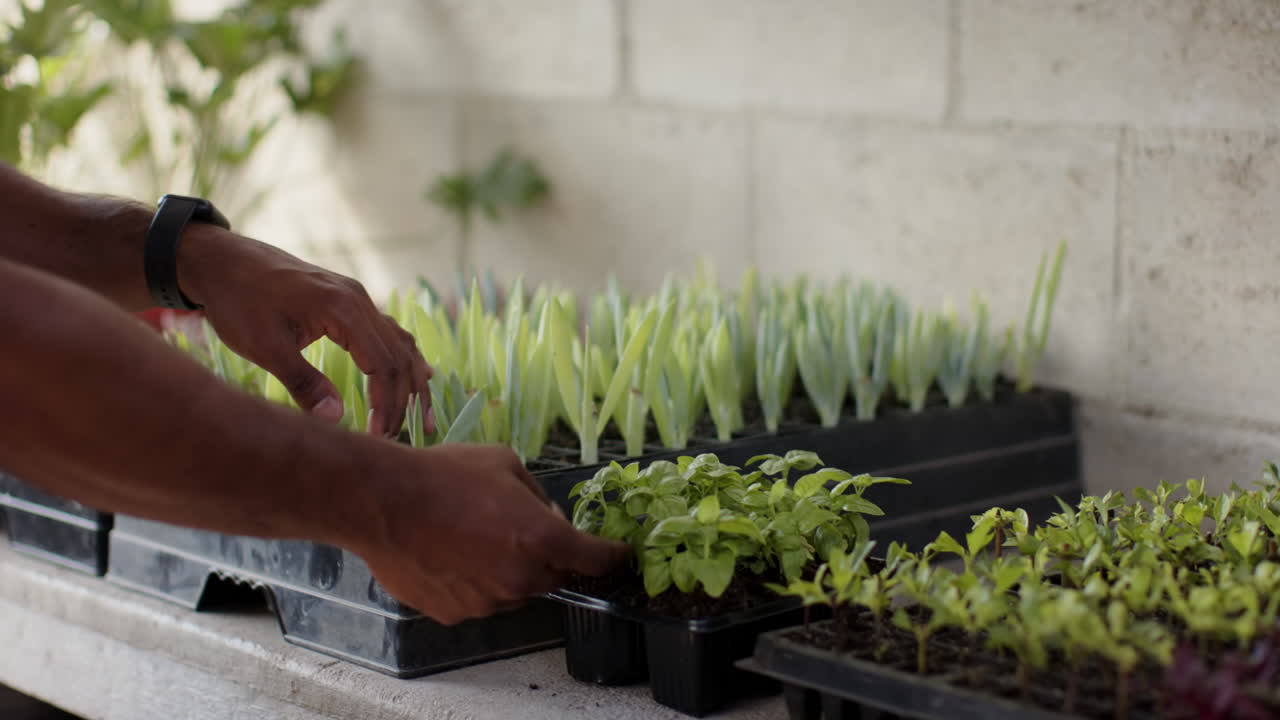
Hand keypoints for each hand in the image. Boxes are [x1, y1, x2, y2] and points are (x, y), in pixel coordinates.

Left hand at [177, 226, 431, 435]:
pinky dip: (404, 360)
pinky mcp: (349, 301)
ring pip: (400, 344)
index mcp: (343, 309)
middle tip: (392, 438)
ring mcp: (357, 298)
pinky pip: (388, 332)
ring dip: (411, 382)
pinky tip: (418, 378)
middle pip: (399, 357)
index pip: (383, 365)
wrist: (222, 260)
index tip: (379, 437)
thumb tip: (337, 419)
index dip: (387, 405)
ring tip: (419, 419)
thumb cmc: (238, 301)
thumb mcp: (265, 346)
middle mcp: (359, 299)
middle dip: (401, 401)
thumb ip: (303, 382)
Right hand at [355, 444, 628, 624]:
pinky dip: (476, 582)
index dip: (612, 556)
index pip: (595, 560)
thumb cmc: (444, 474)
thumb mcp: (505, 464)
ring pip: (515, 590)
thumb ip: (537, 496)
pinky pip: (481, 599)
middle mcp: (520, 578)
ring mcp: (487, 601)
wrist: (383, 502)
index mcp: (542, 539)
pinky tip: (451, 553)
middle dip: (547, 555)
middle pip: (554, 576)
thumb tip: (548, 514)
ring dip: (509, 569)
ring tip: (474, 535)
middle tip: (518, 527)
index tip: (619, 554)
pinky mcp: (456, 613)